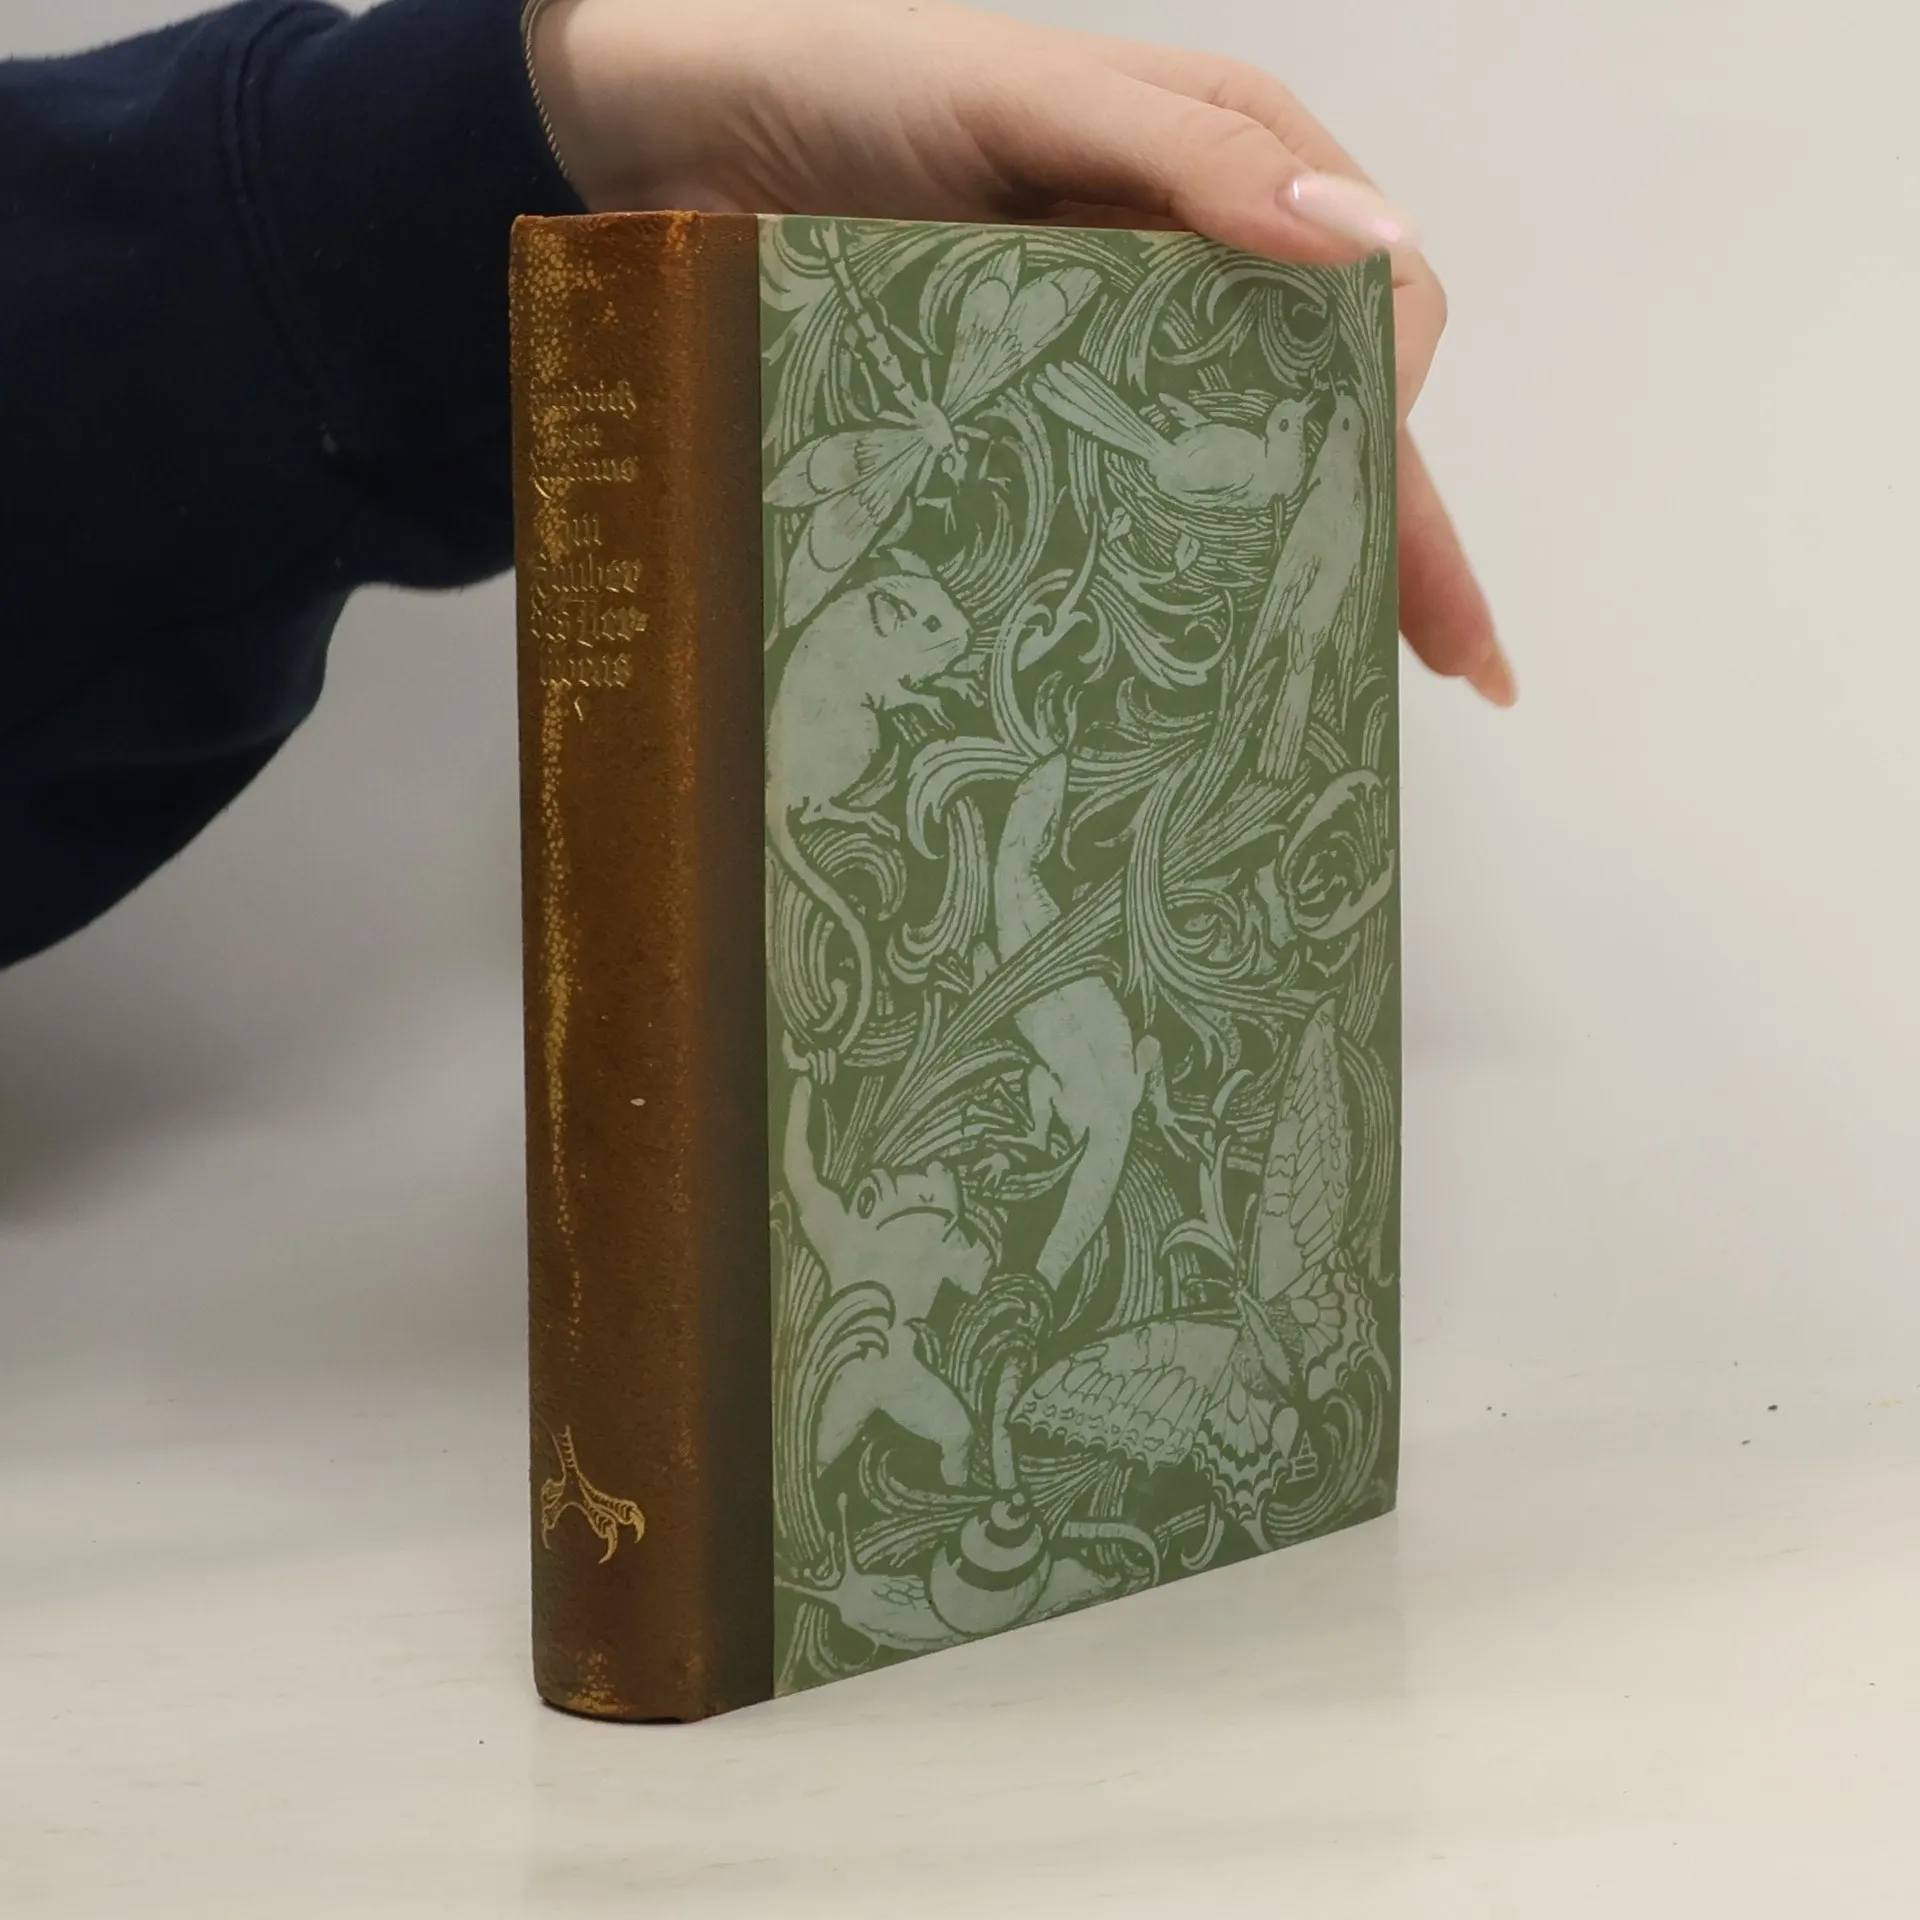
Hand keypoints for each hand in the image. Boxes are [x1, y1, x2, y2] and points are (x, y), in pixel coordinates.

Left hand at [529, 0, 1511, 704]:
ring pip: (1239, 471)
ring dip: (1293, 570)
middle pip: (1330, 413)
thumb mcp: (1026, 100)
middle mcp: (1191, 269)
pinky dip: (1173, 576)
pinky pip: (1126, 503)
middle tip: (1449, 665)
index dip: (1399, 415)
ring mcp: (1111, 354)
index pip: (1377, 302)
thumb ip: (1189, 159)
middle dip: (1400, 531)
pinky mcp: (1030, 419)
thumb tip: (1363, 247)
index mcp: (1229, 169)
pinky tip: (1192, 655)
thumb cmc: (850, 85)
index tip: (1373, 509)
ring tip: (1327, 693)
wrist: (676, 136)